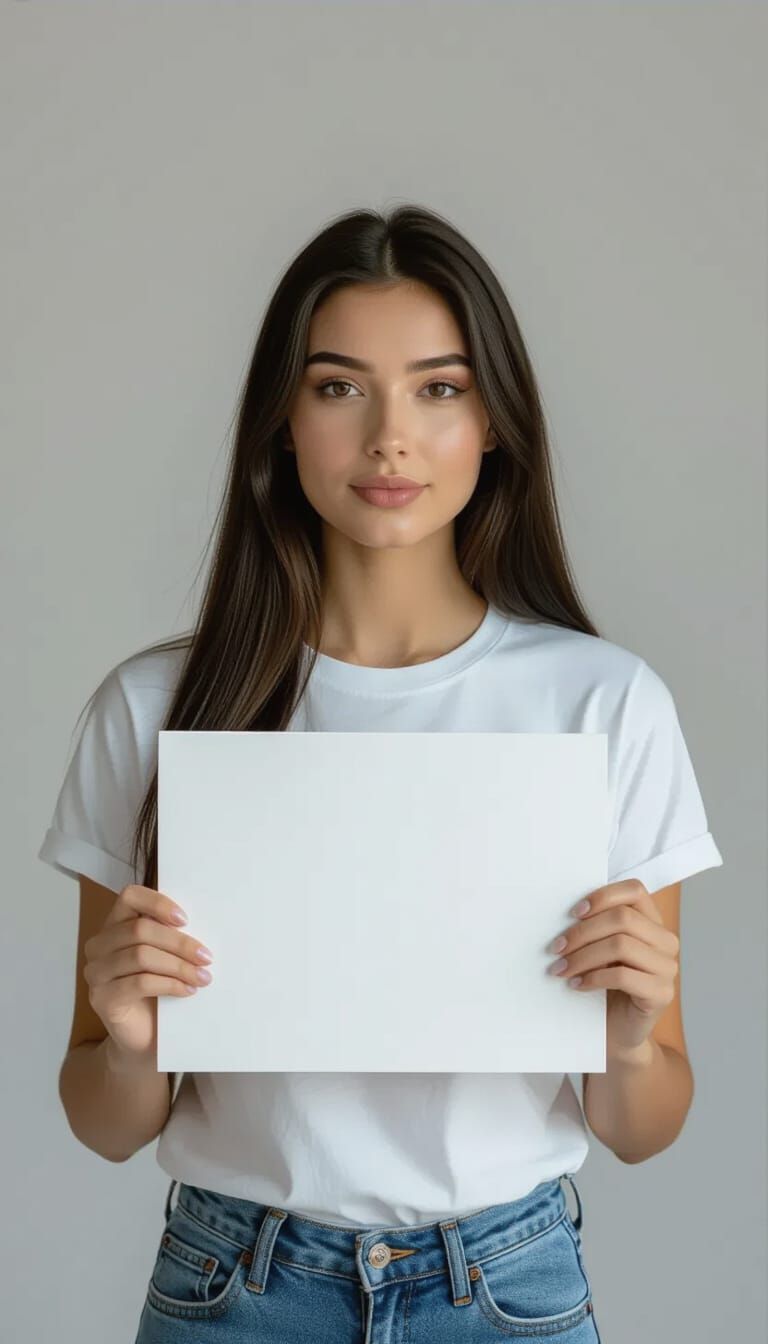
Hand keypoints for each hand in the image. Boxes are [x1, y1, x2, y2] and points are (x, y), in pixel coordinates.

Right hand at [83, 884, 213, 1057]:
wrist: (144, 1038)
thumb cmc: (158, 991)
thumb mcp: (165, 957)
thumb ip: (171, 936)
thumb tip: (201, 924)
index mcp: (114, 925)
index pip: (129, 897)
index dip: (158, 903)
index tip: (187, 920)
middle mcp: (99, 945)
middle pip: (140, 930)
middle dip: (179, 943)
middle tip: (206, 957)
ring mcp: (96, 972)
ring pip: (141, 956)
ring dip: (178, 966)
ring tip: (202, 977)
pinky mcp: (101, 998)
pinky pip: (139, 983)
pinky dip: (169, 984)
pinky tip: (187, 990)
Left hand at [547, 879, 678, 1057]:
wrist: (616, 1032)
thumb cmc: (604, 986)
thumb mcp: (600, 950)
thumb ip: (595, 928)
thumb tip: (564, 914)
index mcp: (653, 923)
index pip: (635, 891)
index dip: (602, 896)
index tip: (572, 913)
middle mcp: (665, 942)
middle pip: (622, 919)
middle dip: (582, 932)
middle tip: (555, 948)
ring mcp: (667, 968)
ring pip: (621, 945)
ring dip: (583, 956)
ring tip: (561, 969)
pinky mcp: (661, 993)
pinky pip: (623, 976)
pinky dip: (593, 977)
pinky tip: (576, 985)